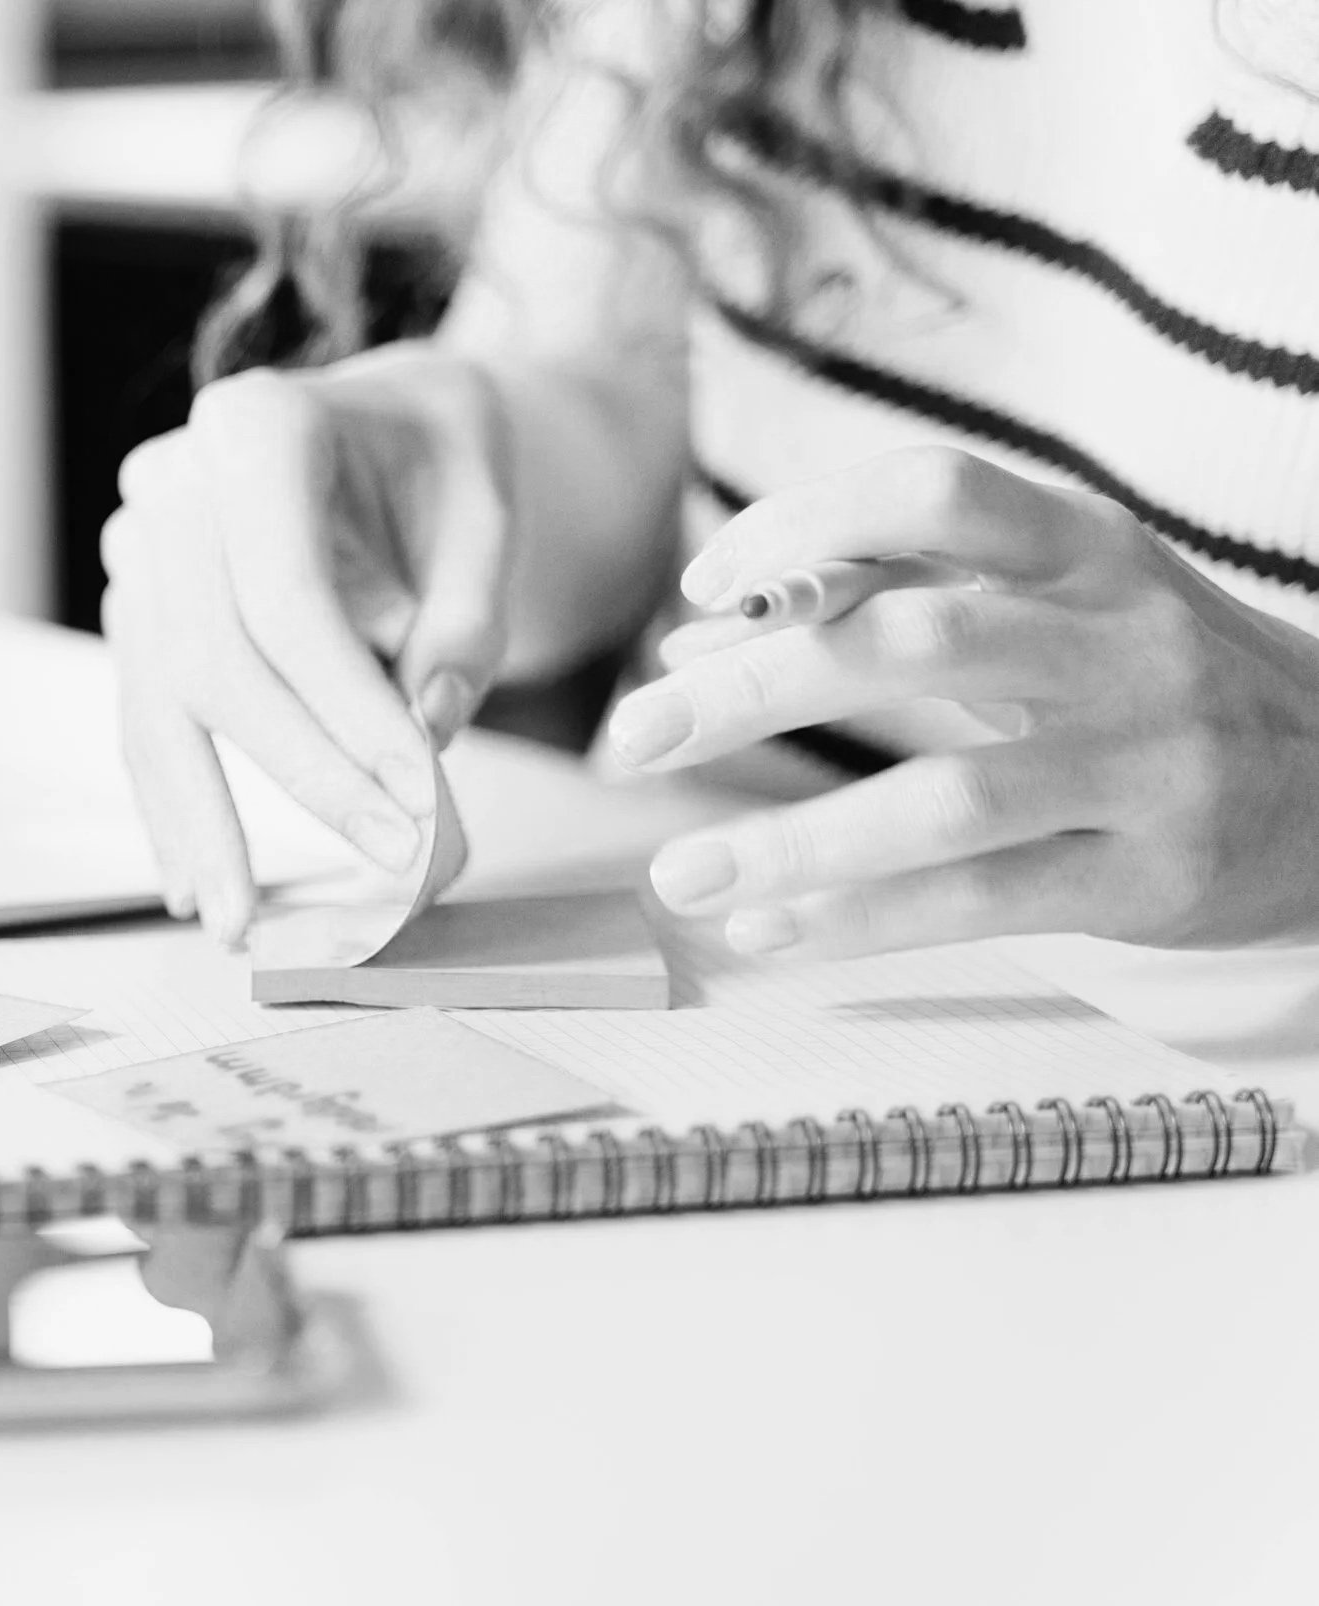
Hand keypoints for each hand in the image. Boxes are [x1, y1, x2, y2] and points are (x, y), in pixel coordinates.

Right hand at [101, 346, 511, 943]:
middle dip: (300, 777)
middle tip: (390, 862)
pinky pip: (143, 719)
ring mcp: (138, 551)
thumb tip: (426, 729)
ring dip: (201, 821)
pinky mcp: (136, 612)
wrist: (377, 421)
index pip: (285, 596)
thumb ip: (466, 614)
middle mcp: (171, 484)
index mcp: (254, 424)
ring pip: (158, 704)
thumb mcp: (487, 502)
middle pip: (212, 659)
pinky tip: (191, 882)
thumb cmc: (436, 453)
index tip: (421, 797)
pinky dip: (171, 805)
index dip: (348, 709)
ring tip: (240, 921)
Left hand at [611, 447, 1318, 956]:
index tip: (702, 589)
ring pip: (945, 799)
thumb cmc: (1151, 683)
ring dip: (791, 842)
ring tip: (679, 874)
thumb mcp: (1057, 604)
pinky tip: (770, 931)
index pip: (931, 494)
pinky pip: (983, 902)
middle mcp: (1122, 642)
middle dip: (751, 690)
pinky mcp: (1152, 876)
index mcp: (1088, 548)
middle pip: (910, 643)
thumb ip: (892, 601)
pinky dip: (861, 921)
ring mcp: (1148, 763)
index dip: (801, 528)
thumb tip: (696, 649)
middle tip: (634, 737)